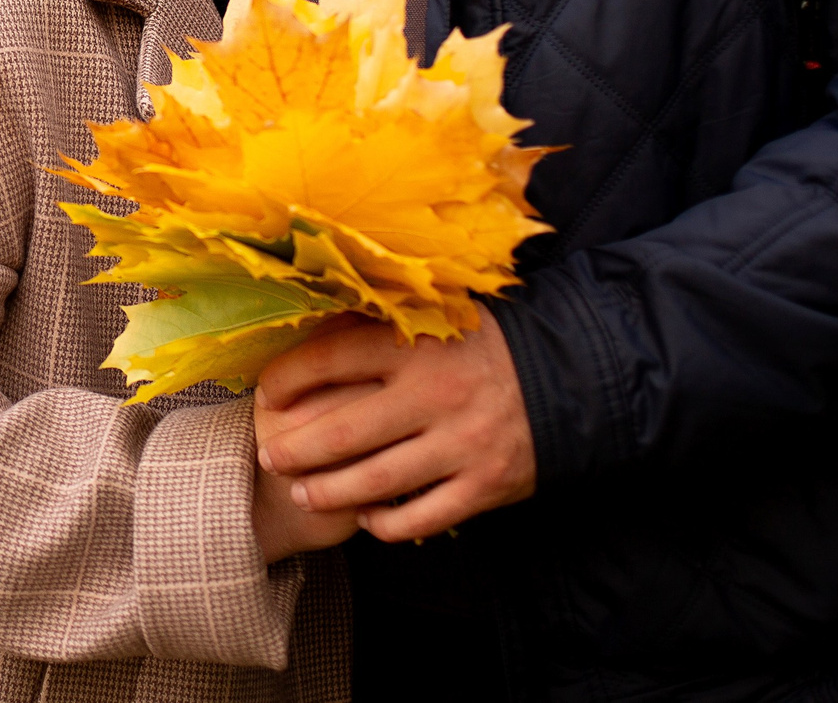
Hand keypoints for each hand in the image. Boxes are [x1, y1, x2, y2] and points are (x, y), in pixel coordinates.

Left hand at [253, 308, 535, 544]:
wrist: (572, 376)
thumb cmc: (483, 343)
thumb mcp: (432, 315)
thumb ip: (377, 323)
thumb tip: (303, 323)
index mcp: (414, 343)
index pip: (328, 360)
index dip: (285, 379)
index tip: (266, 394)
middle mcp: (435, 394)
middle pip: (342, 433)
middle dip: (295, 450)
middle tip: (270, 456)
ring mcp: (462, 444)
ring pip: (375, 482)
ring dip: (329, 492)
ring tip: (304, 492)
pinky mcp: (486, 485)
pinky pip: (422, 517)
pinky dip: (387, 523)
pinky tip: (367, 516)